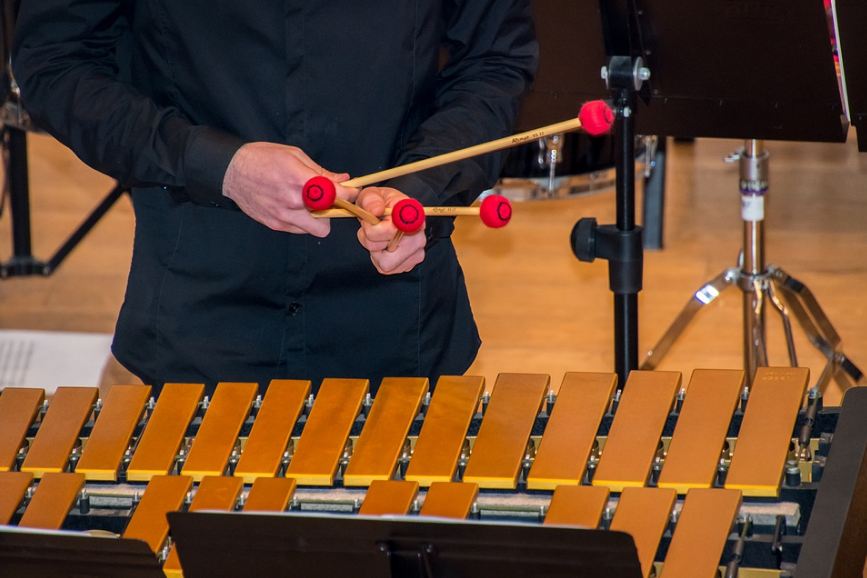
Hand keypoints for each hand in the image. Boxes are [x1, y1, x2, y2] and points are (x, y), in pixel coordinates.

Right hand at [222, 142, 355, 235]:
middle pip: (328, 219)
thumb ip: (321, 171)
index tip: (352, 192)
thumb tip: (343, 180)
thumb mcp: (294, 155)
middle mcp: (291, 201)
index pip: (334, 194)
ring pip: (316, 229)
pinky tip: (297, 208)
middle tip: (330, 200)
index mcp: (298, 179)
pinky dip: (304, 221)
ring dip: (319, 218)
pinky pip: (300, 230)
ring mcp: (282, 216)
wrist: (231, 171)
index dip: (349, 195)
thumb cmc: (263, 158)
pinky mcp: (275, 224)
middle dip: (333, 210)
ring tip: (311, 204)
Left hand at [356, 187, 425, 274]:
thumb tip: (376, 210)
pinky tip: (381, 247)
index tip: (375, 220)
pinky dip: (378, 259)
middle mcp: (419, 234)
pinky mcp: (409, 264)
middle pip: (389, 250)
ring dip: (374, 251)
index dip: (381, 230)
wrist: (387, 214)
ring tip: (376, 237)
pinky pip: (386, 268)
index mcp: (412, 213)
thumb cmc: (380, 205)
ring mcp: (417, 252)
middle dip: (372, 240)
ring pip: (386, 262)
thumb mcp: (371, 195)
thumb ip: (371, 200)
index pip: (400, 229)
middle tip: (371, 227)